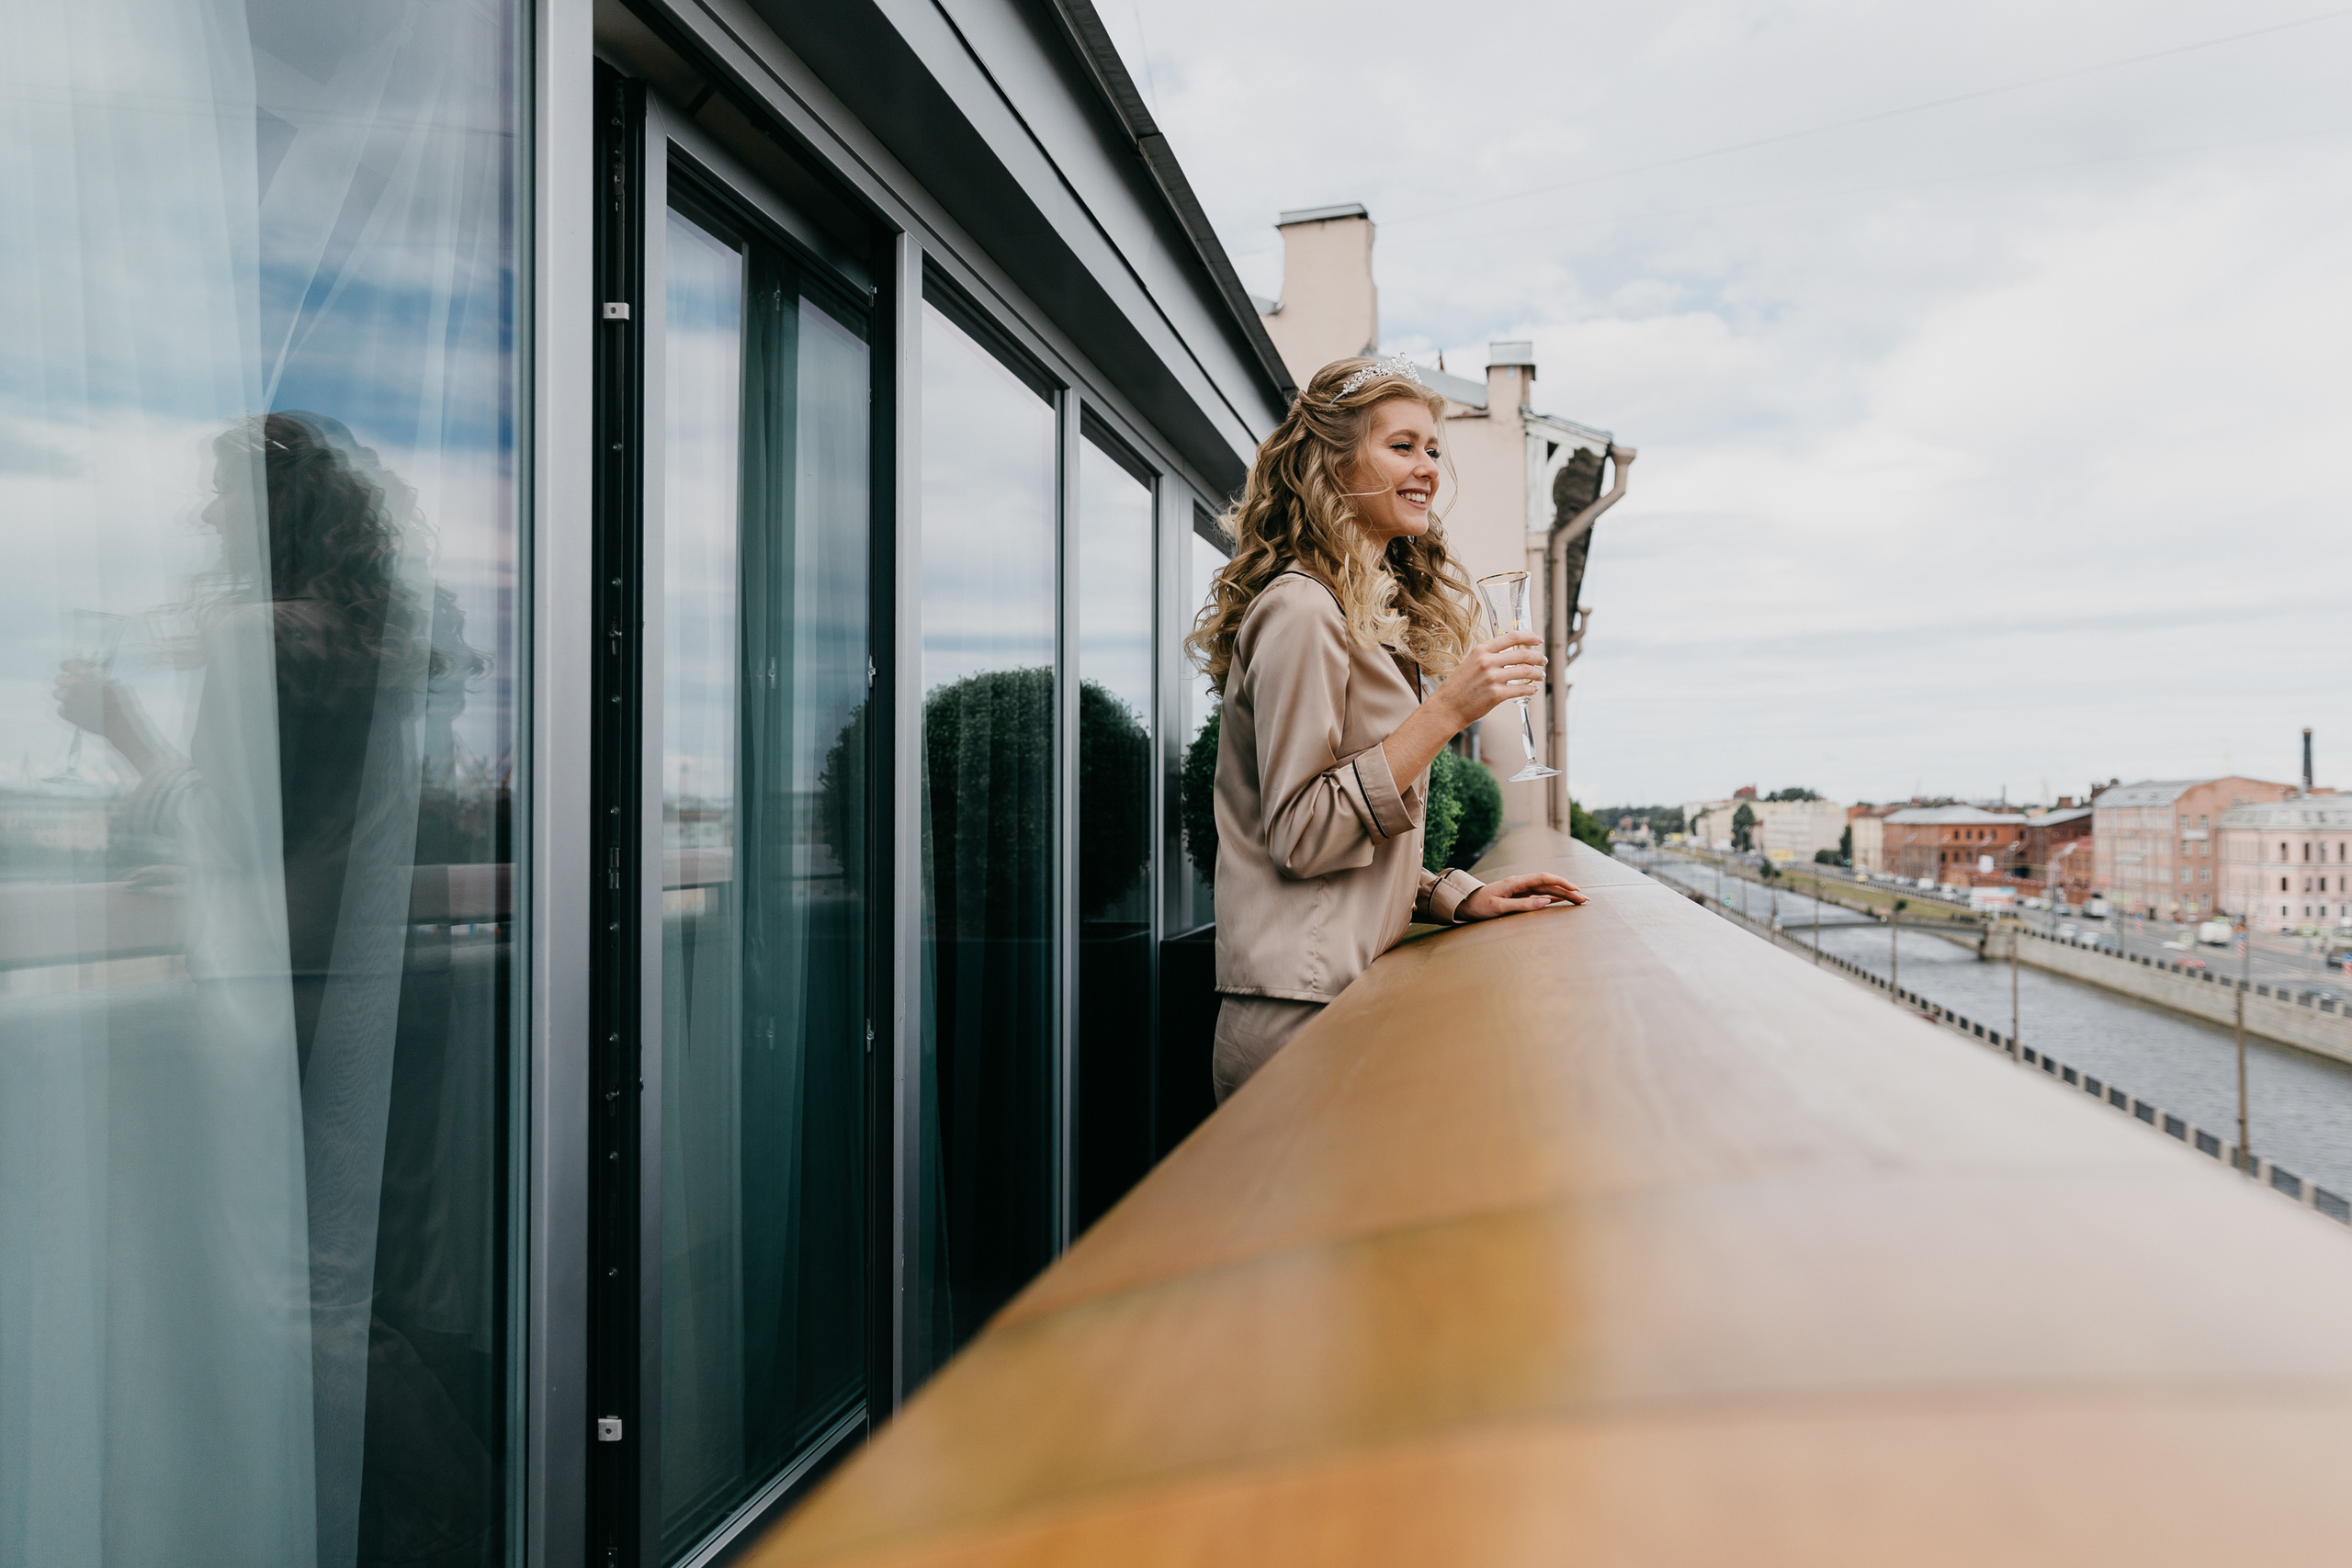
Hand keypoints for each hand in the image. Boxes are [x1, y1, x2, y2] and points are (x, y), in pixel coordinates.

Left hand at [53, 660, 108, 732]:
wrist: (115, 722)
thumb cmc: (116, 702)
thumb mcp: (110, 684)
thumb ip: (96, 678)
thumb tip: (88, 675)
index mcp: (84, 676)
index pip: (67, 665)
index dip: (66, 666)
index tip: (66, 668)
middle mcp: (74, 686)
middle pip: (59, 679)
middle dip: (64, 681)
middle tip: (72, 686)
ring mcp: (69, 700)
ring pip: (56, 693)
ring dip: (64, 695)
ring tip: (73, 699)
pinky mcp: (67, 713)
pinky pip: (60, 708)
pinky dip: (67, 709)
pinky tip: (76, 710)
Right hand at [1440, 631, 1544, 725]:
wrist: (1447, 707)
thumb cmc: (1458, 687)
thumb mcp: (1470, 663)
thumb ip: (1489, 656)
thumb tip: (1511, 654)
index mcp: (1481, 650)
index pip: (1511, 637)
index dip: (1529, 636)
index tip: (1538, 640)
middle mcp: (1487, 662)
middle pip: (1523, 654)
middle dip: (1538, 657)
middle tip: (1543, 661)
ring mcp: (1493, 678)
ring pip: (1525, 671)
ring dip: (1537, 673)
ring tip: (1540, 676)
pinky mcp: (1496, 694)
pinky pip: (1521, 689)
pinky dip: (1530, 689)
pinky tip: (1532, 690)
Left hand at [1460, 871, 1584, 919]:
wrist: (1464, 903)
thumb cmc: (1479, 906)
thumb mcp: (1499, 907)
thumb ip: (1523, 905)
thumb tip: (1546, 902)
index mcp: (1516, 882)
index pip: (1544, 878)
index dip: (1561, 883)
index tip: (1576, 890)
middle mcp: (1521, 882)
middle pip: (1549, 884)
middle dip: (1568, 890)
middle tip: (1586, 900)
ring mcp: (1521, 888)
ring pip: (1546, 889)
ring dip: (1563, 894)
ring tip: (1580, 901)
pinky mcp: (1519, 895)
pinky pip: (1540, 895)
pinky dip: (1552, 897)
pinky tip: (1562, 900)